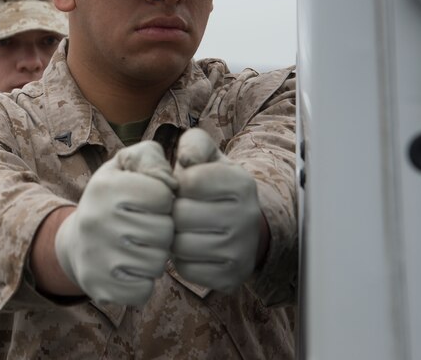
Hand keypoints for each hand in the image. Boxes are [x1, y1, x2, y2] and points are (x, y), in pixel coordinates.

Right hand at [54, 141, 177, 305]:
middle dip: (162, 230)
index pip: (164, 195)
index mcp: (105, 187)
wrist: (75, 243)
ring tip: (138, 248)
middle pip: (164, 231)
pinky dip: (143, 283)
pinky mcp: (99, 287)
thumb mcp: (124, 167)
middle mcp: (96, 220)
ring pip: (157, 263)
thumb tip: (172, 184)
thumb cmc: (112, 200)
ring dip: (154, 257)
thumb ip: (150, 157)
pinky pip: (143, 292)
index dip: (164, 200)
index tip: (148, 203)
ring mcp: (96, 256)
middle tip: (145, 228)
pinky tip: (131, 270)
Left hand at [171, 128, 261, 292]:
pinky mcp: (232, 277)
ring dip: (175, 238)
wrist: (240, 226)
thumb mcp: (208, 156)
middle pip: (181, 215)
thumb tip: (186, 160)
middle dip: (173, 212)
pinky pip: (188, 270)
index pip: (188, 181)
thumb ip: (194, 143)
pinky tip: (193, 249)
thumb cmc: (212, 186)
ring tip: (184, 229)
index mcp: (240, 183)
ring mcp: (242, 250)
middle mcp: (247, 217)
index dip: (177, 184)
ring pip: (181, 246)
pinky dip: (183, 261)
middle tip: (181, 211)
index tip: (185, 186)